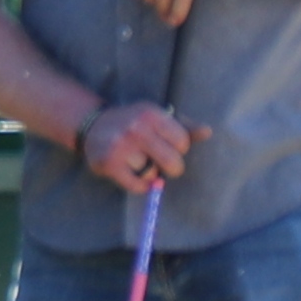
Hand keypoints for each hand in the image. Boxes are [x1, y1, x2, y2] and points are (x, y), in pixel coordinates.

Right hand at [81, 98, 195, 195]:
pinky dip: (139, 185)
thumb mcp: (158, 119)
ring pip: (152, 174)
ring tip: (138, 163)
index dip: (178, 148)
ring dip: (148, 173)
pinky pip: (137, 185)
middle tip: (159, 162)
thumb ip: (184, 127)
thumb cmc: (134, 123)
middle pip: (172, 162)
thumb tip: (208, 132)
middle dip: (170, 167)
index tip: (166, 145)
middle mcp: (136, 128)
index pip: (182, 142)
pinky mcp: (109, 164)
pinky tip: (133, 175)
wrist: (93, 125)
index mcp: (151, 114)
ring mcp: (120, 147)